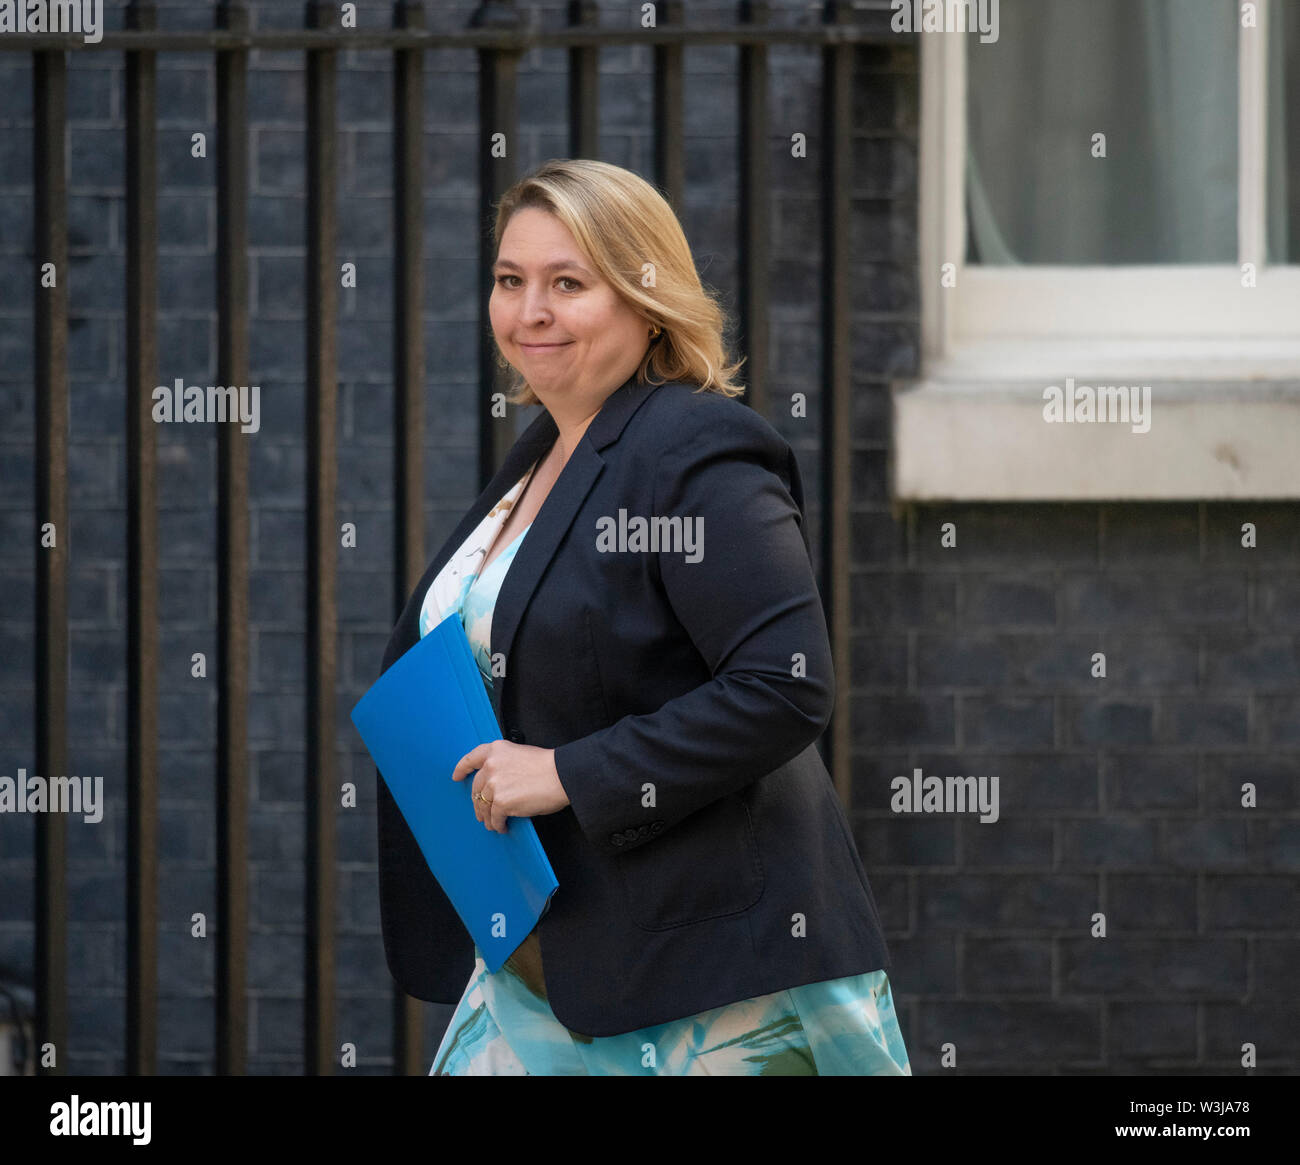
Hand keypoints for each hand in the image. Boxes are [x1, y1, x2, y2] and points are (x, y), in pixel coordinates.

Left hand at [451, 741, 569, 832]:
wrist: (562, 776)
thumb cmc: (547, 767)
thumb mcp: (520, 755)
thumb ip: (504, 764)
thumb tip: (497, 783)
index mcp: (496, 750)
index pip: (471, 758)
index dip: (462, 769)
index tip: (457, 776)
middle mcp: (491, 766)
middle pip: (476, 788)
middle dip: (478, 802)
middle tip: (481, 811)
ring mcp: (494, 784)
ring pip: (483, 806)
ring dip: (487, 817)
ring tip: (492, 823)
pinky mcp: (501, 802)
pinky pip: (494, 818)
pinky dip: (497, 825)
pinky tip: (503, 827)